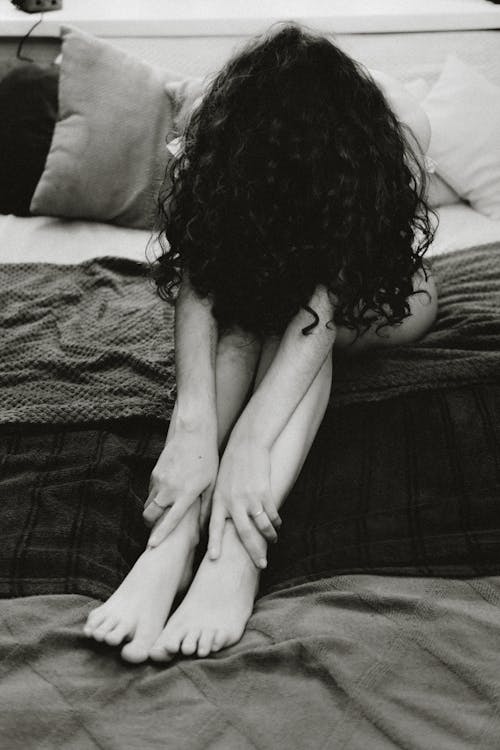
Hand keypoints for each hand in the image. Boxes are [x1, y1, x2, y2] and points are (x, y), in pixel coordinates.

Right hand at [144, 419, 218, 546]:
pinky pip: (151, 491)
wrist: (192, 433)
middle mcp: (168, 489)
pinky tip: (168, 496)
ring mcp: (159, 480)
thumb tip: (203, 529)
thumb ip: (205, 508)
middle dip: (151, 525)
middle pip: (150, 515)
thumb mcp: (211, 485)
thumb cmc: (207, 459)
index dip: (160, 535)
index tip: (152, 547)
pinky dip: (156, 498)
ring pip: (149, 504)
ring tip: (165, 514)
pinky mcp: (154, 473)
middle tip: (157, 531)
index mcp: (185, 494)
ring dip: (154, 511)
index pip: (169, 520)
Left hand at [208, 437, 280, 567]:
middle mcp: (234, 502)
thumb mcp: (219, 484)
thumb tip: (219, 525)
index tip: (214, 558)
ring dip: (270, 536)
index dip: (214, 543)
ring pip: (263, 526)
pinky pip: (272, 514)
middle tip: (261, 564)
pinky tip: (277, 524)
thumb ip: (219, 504)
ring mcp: (250, 498)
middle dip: (254, 551)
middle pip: (244, 533)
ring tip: (273, 540)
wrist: (247, 445)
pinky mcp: (264, 492)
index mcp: (219, 500)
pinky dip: (276, 521)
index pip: (215, 526)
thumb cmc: (231, 465)